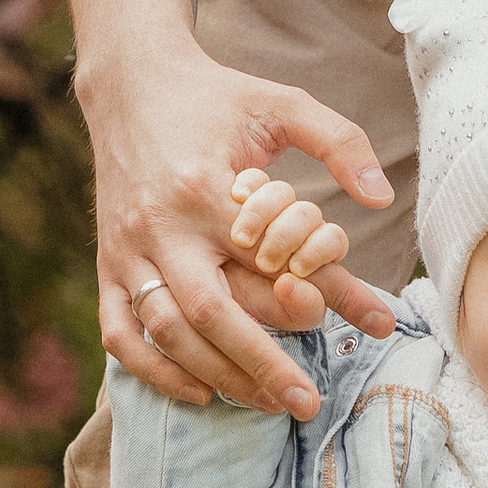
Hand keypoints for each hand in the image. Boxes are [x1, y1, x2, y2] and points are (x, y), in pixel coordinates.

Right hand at [85, 40, 395, 415]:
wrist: (129, 83)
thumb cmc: (215, 97)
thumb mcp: (281, 103)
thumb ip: (338, 142)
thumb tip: (382, 195)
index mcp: (205, 188)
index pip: (268, 261)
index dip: (321, 297)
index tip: (373, 325)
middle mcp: (161, 226)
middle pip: (212, 314)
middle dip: (261, 366)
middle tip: (308, 403)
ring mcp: (126, 250)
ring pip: (166, 333)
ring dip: (217, 376)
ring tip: (267, 404)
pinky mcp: (106, 264)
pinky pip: (119, 332)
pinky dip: (154, 371)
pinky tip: (199, 393)